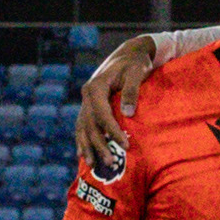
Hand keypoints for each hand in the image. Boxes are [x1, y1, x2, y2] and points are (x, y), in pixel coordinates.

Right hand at [73, 36, 160, 173]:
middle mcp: (87, 95)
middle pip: (90, 124)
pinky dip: (83, 140)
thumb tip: (127, 113)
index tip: (125, 146)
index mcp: (96, 87)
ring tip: (94, 165)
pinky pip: (83, 125)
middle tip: (111, 162)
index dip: (112, 131)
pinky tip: (84, 155)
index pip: (102, 114)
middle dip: (99, 145)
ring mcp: (86, 101)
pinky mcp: (89, 106)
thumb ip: (131, 91)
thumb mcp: (136, 72)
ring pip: (83, 127)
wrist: (128, 54)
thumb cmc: (135, 63)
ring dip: (88, 146)